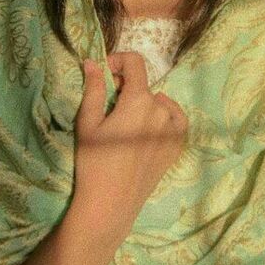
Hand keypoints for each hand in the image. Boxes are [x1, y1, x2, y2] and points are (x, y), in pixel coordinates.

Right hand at [73, 52, 187, 223]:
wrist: (111, 203)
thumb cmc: (94, 161)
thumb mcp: (88, 122)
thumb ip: (94, 89)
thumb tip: (92, 62)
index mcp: (139, 100)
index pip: (135, 62)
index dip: (118, 61)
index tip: (106, 73)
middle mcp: (161, 110)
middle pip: (143, 85)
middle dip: (125, 87)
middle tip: (108, 105)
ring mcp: (172, 129)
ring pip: (158, 103)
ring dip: (144, 102)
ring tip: (127, 121)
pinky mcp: (176, 146)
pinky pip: (175, 120)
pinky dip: (165, 115)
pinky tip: (151, 124)